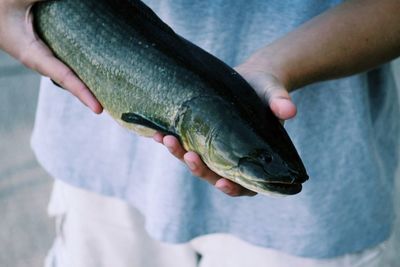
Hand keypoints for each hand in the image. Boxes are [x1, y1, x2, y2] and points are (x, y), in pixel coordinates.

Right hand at [0, 0, 101, 112]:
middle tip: (111, 104)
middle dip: (88, 93)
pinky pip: (64, 57)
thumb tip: (82, 4)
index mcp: (31, 53)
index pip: (64, 76)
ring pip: (67, 68)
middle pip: (69, 79)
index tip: (98, 109)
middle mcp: (36, 57)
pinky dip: (80, 64)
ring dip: (85, 80)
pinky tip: (95, 62)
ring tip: (107, 89)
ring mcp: (39, 51)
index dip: (82, 93)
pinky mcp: (40, 42)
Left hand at [153, 64, 296, 196]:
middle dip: (198, 169)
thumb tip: (290, 110)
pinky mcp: (200, 137)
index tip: (222, 182)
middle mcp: (231, 159)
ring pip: (195, 161)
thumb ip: (280, 102)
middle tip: (187, 154)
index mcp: (254, 159)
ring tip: (166, 139)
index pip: (246, 184)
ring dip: (180, 154)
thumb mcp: (274, 93)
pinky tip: (158, 133)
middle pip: (213, 175)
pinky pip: (184, 143)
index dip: (234, 187)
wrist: (249, 78)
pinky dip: (170, 141)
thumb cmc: (267, 89)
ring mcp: (214, 149)